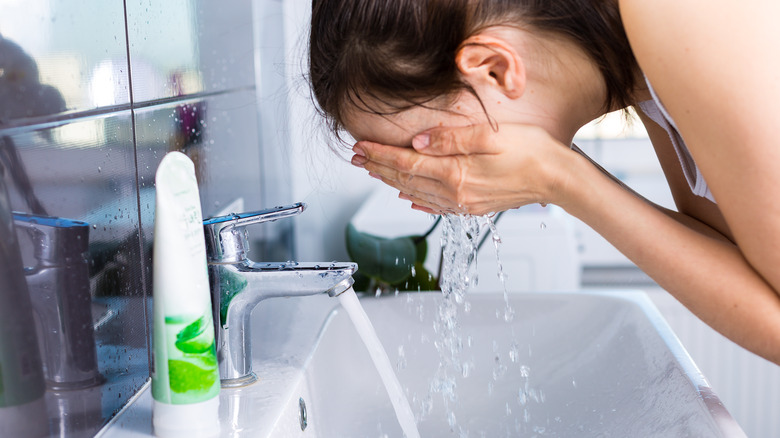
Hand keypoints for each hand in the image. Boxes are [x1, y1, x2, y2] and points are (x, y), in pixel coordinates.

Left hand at [351, 123, 571, 214]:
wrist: (558, 178)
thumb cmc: (531, 151)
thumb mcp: (489, 135)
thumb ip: (450, 139)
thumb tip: (417, 143)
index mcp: (456, 173)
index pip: (405, 164)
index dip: (379, 155)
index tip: (359, 147)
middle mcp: (455, 193)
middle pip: (406, 180)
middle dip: (378, 168)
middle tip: (356, 157)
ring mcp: (464, 203)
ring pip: (417, 193)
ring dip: (392, 183)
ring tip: (374, 173)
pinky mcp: (474, 206)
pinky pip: (437, 207)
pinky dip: (418, 200)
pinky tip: (410, 198)